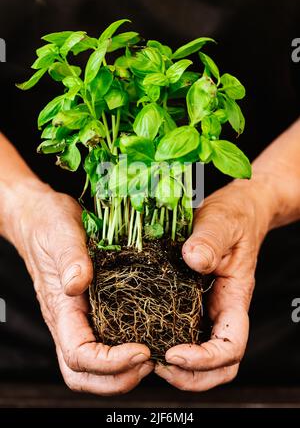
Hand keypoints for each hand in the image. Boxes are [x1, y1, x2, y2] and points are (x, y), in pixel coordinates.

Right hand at [5, 180, 152, 394]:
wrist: (40, 215)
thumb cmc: (48, 223)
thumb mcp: (61, 234)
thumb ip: (70, 259)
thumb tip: (78, 284)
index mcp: (60, 309)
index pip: (80, 356)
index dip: (111, 363)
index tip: (142, 350)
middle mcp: (68, 320)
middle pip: (84, 374)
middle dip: (118, 379)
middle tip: (150, 360)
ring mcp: (78, 317)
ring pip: (93, 366)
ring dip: (121, 372)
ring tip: (151, 355)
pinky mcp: (89, 308)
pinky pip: (103, 340)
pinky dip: (124, 350)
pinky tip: (147, 335)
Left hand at [155, 177, 272, 390]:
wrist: (234, 212)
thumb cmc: (232, 218)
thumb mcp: (220, 223)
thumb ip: (209, 240)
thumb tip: (193, 259)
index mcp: (234, 299)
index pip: (230, 347)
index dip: (204, 360)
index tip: (174, 353)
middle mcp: (221, 311)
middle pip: (219, 367)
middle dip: (191, 377)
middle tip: (159, 366)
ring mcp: (207, 310)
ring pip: (202, 358)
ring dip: (179, 370)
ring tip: (149, 359)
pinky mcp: (191, 303)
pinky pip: (184, 335)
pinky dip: (167, 345)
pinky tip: (145, 337)